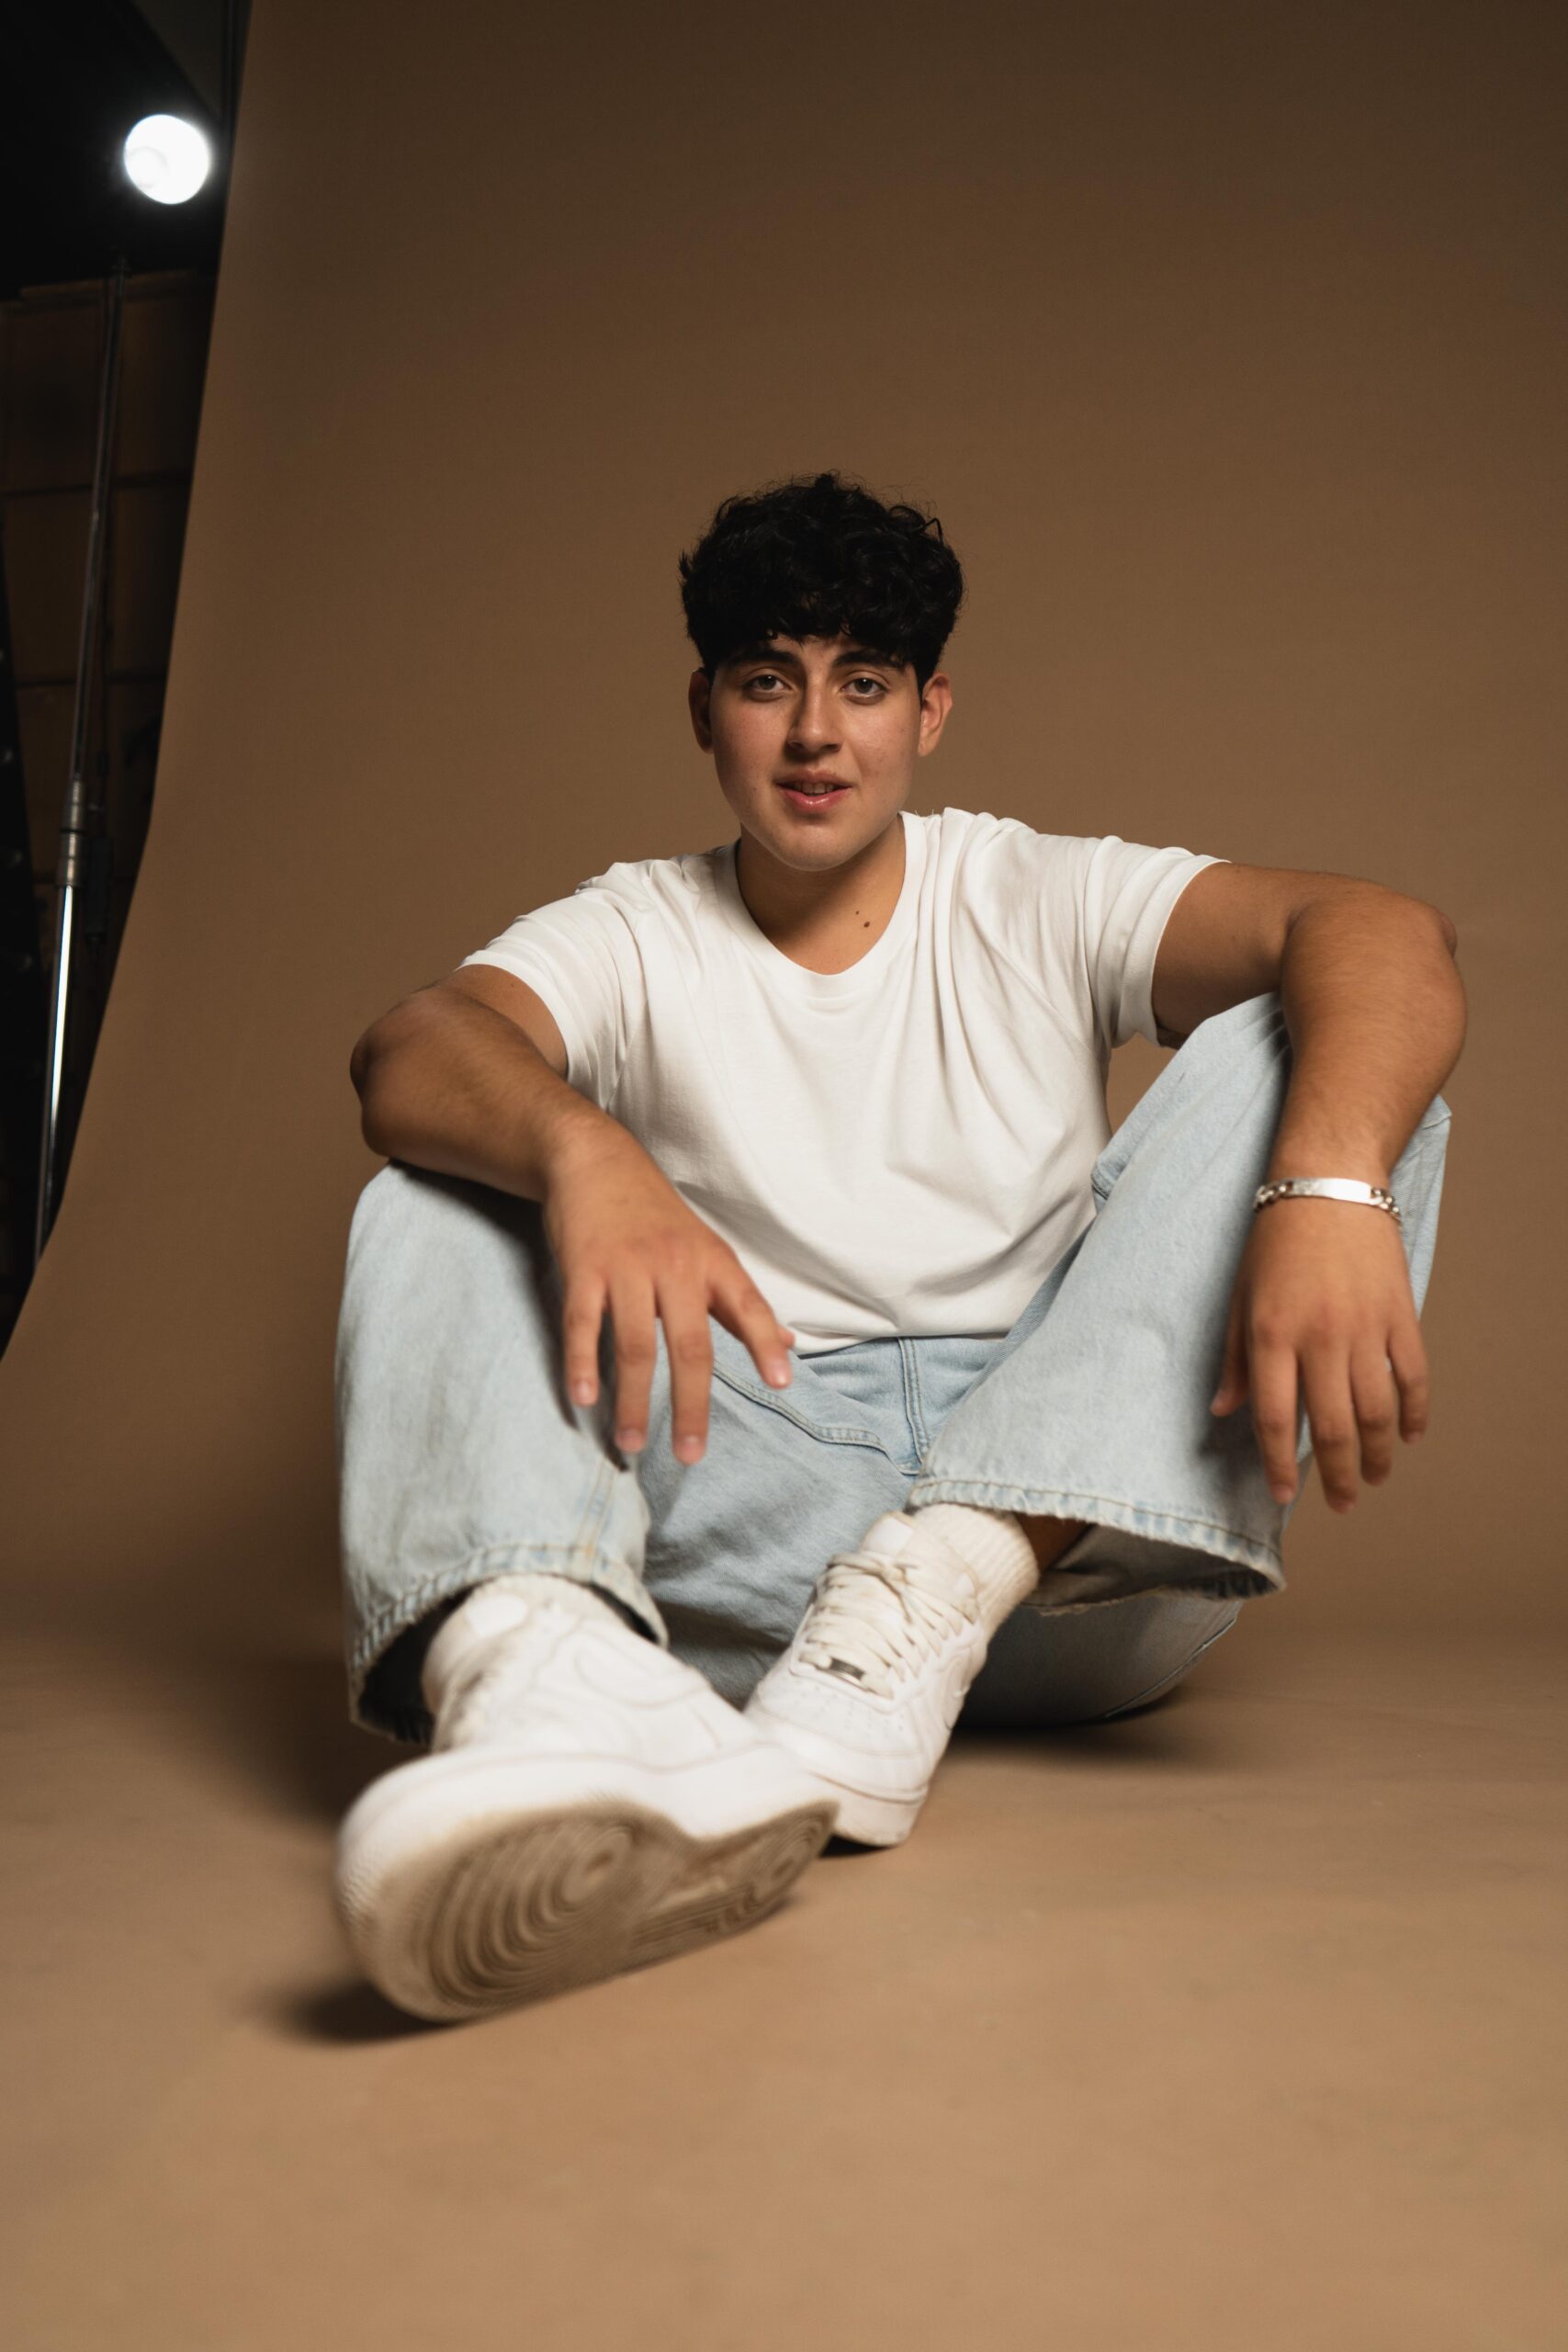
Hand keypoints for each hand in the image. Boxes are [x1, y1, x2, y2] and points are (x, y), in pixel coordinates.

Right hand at [541, 1125, 795, 1465]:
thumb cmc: (655, 1213)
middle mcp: (674, 1265)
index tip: (781, 1384)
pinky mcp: (583, 1268)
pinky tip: (583, 1398)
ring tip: (633, 1441)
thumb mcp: (707, 1249)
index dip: (764, 1344)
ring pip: (635, 1345)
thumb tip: (788, 1346)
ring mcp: (627, 1267)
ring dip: (634, 1400)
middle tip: (690, 1454)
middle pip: (689, 1345)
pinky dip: (583, 1363)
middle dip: (691, 1405)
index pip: (747, 1306)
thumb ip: (741, 1304)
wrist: (596, 1160)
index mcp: (711, 1262)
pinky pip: (583, 1324)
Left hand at [1209, 1198, 1430, 1510]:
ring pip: (1377, 1410)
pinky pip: (1413, 1375)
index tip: (1282, 1494)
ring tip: (1372, 1477)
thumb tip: (1224, 1410)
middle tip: (1341, 1502)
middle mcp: (1320, 1337)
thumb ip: (1236, 1358)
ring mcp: (1365, 1327)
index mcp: (1272, 1335)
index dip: (1279, 1463)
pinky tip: (1408, 1435)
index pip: (1276, 1417)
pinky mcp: (1400, 1313)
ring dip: (1376, 1453)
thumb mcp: (1240, 1297)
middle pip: (1332, 1426)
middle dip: (1336, 1474)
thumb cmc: (1274, 1240)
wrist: (1328, 1183)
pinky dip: (1415, 1411)